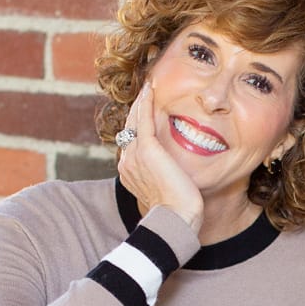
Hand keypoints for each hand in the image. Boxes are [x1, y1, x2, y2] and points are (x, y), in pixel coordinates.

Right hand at [116, 82, 202, 233]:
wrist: (175, 219)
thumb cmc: (177, 212)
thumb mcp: (167, 191)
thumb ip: (165, 176)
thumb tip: (176, 173)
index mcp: (129, 171)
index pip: (132, 141)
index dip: (139, 125)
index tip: (146, 112)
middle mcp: (127, 161)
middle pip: (130, 128)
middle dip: (138, 109)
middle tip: (147, 92)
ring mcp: (134, 154)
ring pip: (135, 120)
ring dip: (142, 101)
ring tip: (149, 86)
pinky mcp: (146, 149)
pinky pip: (144, 119)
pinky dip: (146, 102)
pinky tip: (151, 88)